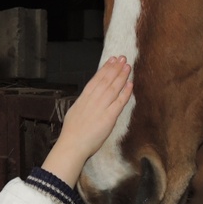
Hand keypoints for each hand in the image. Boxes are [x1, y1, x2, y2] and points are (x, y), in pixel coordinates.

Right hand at [41, 56, 132, 186]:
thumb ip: (83, 104)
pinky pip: (119, 103)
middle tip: (123, 58)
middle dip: (115, 68)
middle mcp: (92, 100)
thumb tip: (87, 98)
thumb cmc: (72, 133)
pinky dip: (125, 92)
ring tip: (127, 66)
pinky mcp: (108, 118)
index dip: (105, 69)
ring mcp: (101, 108)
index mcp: (83, 99)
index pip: (96, 80)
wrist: (72, 145)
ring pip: (113, 88)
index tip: (111, 60)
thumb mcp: (74, 112)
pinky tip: (130, 84)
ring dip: (121, 76)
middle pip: (106, 81)